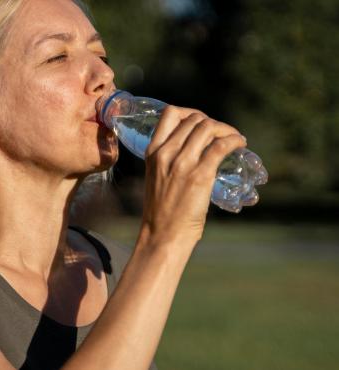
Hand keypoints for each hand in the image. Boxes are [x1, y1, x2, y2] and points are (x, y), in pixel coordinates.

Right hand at [138, 106, 246, 251]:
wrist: (163, 234)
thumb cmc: (162, 210)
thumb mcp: (157, 177)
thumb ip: (169, 160)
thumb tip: (193, 149)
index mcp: (153, 152)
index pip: (170, 114)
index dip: (190, 113)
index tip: (201, 123)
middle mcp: (166, 153)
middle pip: (195, 119)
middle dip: (213, 123)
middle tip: (223, 135)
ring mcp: (183, 163)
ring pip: (208, 128)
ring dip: (227, 129)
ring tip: (234, 138)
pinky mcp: (200, 175)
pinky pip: (221, 146)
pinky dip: (235, 141)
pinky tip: (240, 145)